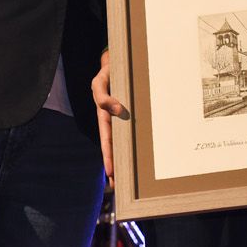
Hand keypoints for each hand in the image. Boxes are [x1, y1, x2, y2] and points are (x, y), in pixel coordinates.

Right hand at [92, 50, 129, 181]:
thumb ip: (103, 95)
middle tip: (119, 185)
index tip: (111, 173)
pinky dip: (139, 141)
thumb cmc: (107, 73)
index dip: (108, 157)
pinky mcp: (135, 112)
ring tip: (133, 177)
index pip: (107, 141)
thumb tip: (116, 111)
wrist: (119, 62)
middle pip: (116, 147)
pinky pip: (137, 129)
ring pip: (127, 140)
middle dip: (117, 165)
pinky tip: (146, 152)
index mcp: (105, 116)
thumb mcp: (100, 82)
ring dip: (129, 157)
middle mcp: (115, 119)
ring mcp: (125, 117)